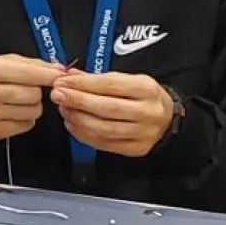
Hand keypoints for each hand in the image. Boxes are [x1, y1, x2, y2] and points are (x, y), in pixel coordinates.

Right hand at [0, 54, 67, 140]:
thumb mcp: (0, 60)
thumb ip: (30, 64)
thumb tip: (58, 69)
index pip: (28, 73)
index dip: (48, 75)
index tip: (60, 75)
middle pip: (33, 94)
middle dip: (36, 90)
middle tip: (27, 87)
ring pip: (33, 111)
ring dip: (32, 104)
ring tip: (18, 99)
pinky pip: (27, 124)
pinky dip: (25, 117)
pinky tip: (13, 110)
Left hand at [51, 71, 178, 157]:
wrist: (168, 119)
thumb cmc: (144, 96)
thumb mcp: (128, 80)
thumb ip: (98, 79)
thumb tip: (69, 75)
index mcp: (147, 89)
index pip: (110, 85)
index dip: (83, 84)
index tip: (63, 81)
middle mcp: (148, 112)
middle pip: (107, 108)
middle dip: (77, 101)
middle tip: (58, 95)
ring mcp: (143, 133)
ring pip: (104, 128)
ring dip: (78, 119)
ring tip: (64, 110)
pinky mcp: (136, 149)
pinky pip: (105, 144)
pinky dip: (84, 134)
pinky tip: (73, 124)